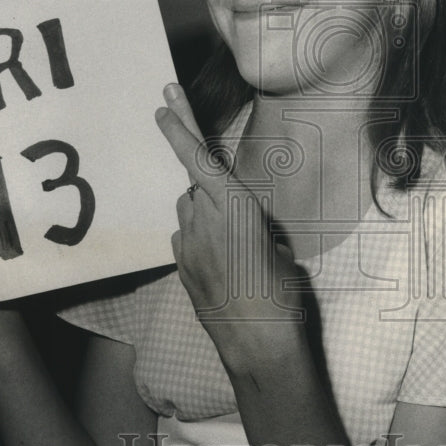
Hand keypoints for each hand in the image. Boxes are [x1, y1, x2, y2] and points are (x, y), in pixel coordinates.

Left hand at [155, 85, 304, 373]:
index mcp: (233, 206)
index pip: (198, 157)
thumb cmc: (281, 293)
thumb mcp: (280, 248)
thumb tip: (248, 225)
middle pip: (193, 183)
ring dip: (203, 211)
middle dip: (198, 173)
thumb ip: (256, 225)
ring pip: (189, 211)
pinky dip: (199, 238)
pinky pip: (187, 238)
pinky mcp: (180, 266)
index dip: (180, 126)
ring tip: (232, 238)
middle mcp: (204, 218)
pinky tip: (221, 260)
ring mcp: (187, 243)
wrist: (257, 344)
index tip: (164, 101)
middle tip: (174, 121)